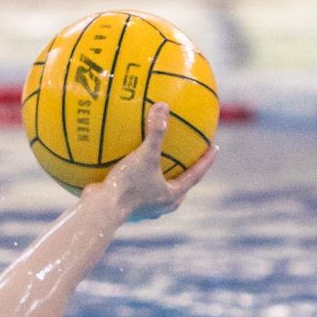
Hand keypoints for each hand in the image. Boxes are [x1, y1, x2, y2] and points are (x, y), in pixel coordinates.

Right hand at [96, 102, 217, 221]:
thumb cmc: (128, 185)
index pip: (196, 175)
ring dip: (162, 177)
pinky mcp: (128, 208)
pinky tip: (129, 164)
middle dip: (187, 173)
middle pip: (181, 186)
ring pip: (160, 190)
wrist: (101, 211)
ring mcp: (145, 209)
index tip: (216, 147)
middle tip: (191, 158)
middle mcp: (161, 205)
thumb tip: (163, 106)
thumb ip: (155, 132)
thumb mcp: (144, 156)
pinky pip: (139, 189)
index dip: (206, 160)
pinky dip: (139, 176)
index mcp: (172, 196)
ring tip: (161, 163)